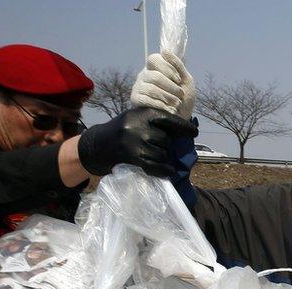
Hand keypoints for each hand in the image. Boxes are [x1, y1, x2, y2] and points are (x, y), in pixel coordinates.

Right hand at [77, 107, 197, 176]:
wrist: (97, 144)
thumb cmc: (122, 131)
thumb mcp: (136, 118)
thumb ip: (155, 122)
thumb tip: (183, 130)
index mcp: (143, 113)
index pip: (170, 120)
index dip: (184, 128)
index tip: (194, 133)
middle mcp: (140, 126)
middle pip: (167, 140)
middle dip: (166, 146)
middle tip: (158, 147)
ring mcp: (136, 142)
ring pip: (163, 154)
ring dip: (163, 158)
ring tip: (155, 157)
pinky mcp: (134, 157)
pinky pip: (156, 166)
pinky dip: (164, 170)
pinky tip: (167, 171)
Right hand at [130, 52, 195, 118]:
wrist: (181, 118)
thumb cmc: (183, 98)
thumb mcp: (186, 80)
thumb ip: (178, 65)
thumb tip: (164, 51)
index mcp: (155, 67)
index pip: (154, 59)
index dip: (168, 69)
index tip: (178, 80)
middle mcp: (144, 75)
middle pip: (155, 76)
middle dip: (171, 87)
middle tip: (180, 95)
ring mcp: (138, 87)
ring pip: (152, 89)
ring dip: (168, 98)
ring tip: (176, 104)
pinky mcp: (135, 100)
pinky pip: (146, 100)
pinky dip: (160, 105)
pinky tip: (168, 110)